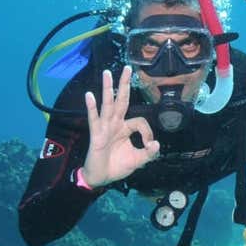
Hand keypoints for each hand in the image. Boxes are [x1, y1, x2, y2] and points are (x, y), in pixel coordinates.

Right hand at [81, 65, 159, 186]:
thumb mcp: (138, 160)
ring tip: (107, 73)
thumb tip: (156, 144)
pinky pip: (94, 118)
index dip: (147, 132)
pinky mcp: (96, 134)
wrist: (100, 178)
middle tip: (128, 67)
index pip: (139, 121)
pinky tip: (89, 95)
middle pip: (122, 100)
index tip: (150, 145)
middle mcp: (115, 124)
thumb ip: (149, 153)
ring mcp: (105, 127)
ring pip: (108, 104)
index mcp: (126, 128)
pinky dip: (91, 107)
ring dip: (108, 88)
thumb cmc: (117, 166)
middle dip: (125, 84)